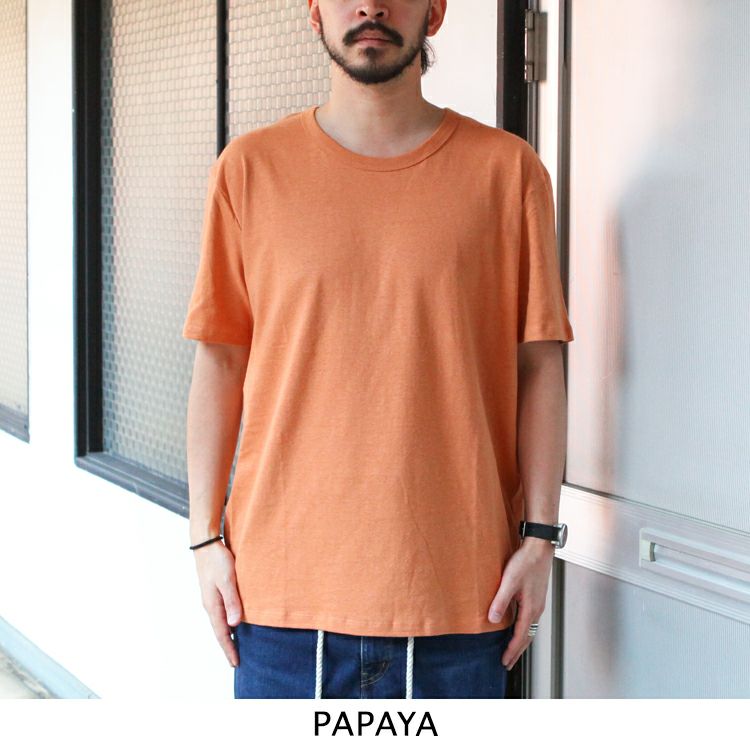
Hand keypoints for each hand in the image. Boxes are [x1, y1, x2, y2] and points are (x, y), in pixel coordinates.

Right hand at [193, 540, 242, 666]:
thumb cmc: (218, 560)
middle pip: (220, 631)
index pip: (221, 633)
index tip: (235, 663)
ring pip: (220, 622)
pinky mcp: (214, 591)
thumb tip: (234, 625)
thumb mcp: (228, 580)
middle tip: (236, 661)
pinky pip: (221, 612)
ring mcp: (211, 598)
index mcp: (213, 605)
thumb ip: (232, 601)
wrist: (205, 544)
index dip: (229, 648)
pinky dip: (227, 622)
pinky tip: (233, 622)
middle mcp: (210, 605)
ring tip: (236, 645)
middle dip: (227, 646)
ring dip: (227, 635)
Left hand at [487, 539, 554, 669]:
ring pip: (530, 629)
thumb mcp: (509, 581)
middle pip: (528, 637)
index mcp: (531, 608)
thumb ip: (500, 601)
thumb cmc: (526, 562)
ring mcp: (538, 603)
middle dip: (517, 651)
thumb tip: (492, 620)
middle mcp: (537, 609)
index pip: (521, 636)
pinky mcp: (536, 597)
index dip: (512, 650)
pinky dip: (524, 630)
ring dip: (521, 641)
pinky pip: (530, 620)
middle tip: (508, 663)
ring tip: (512, 649)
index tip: (505, 661)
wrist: (540, 547)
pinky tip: (517, 627)